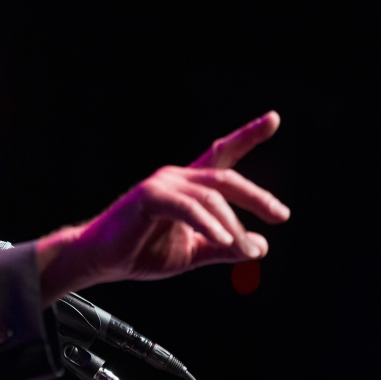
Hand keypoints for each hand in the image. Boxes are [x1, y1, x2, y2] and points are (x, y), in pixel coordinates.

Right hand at [37, 111, 289, 303]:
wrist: (99, 261)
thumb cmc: (140, 251)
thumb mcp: (192, 252)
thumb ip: (223, 247)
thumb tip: (261, 247)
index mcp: (186, 185)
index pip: (221, 156)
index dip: (247, 136)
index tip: (273, 118)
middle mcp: (175, 177)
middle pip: (225, 178)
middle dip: (256, 195)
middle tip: (281, 214)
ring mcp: (161, 184)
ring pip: (210, 197)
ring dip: (232, 225)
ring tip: (245, 249)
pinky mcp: (148, 198)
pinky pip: (187, 208)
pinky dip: (208, 224)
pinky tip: (223, 240)